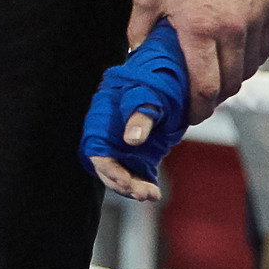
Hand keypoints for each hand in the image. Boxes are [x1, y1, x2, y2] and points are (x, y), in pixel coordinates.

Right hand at [83, 20, 189, 201]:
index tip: (126, 182)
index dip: (109, 170)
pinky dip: (142, 183)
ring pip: (121, 172)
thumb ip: (140, 114)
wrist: (171, 73)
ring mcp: (123, 142)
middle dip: (123, 183)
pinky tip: (154, 192)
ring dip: (133, 186)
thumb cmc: (156, 78)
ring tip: (151, 194)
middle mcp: (110, 132)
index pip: (97, 152)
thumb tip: (132, 139)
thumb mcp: (149, 93)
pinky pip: (135, 171)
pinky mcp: (138, 149)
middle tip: (144, 193)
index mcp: (103, 117)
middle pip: (108, 168)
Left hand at [130, 0, 268, 118]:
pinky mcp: (268, 6)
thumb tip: (137, 56)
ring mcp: (255, 17)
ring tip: (216, 73)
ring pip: (251, 67)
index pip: (205, 88)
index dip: (198, 109)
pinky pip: (265, 45)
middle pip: (231, 84)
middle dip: (215, 96)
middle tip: (200, 96)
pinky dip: (252, 55)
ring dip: (234, 76)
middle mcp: (232, 28)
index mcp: (198, 27)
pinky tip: (235, 51)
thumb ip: (141, 30)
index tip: (190, 113)